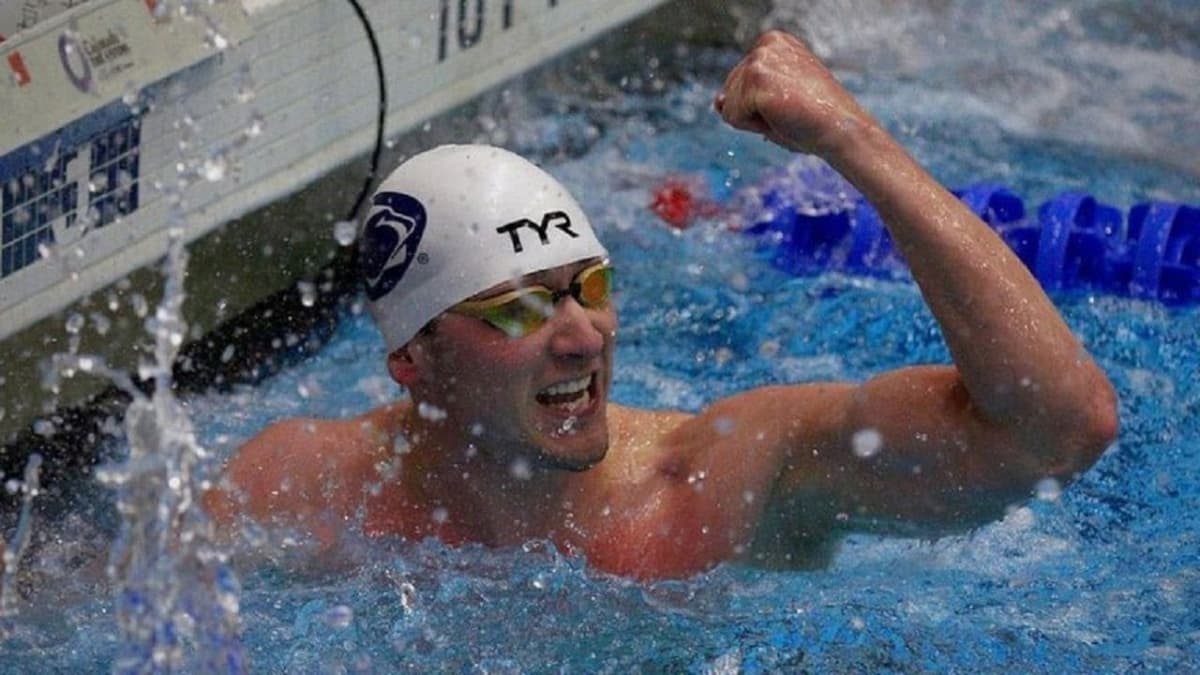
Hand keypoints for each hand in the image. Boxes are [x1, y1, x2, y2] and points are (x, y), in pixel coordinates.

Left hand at [715, 31, 874, 157]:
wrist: (841, 131)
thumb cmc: (814, 121)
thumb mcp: (774, 103)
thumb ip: (744, 98)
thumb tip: (718, 101)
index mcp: (774, 44)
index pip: (739, 85)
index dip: (759, 106)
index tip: (790, 104)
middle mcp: (766, 45)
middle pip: (730, 94)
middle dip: (753, 113)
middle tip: (789, 112)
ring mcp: (761, 59)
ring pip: (730, 107)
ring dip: (755, 120)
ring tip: (787, 114)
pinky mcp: (757, 78)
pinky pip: (732, 117)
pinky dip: (754, 127)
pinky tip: (781, 117)